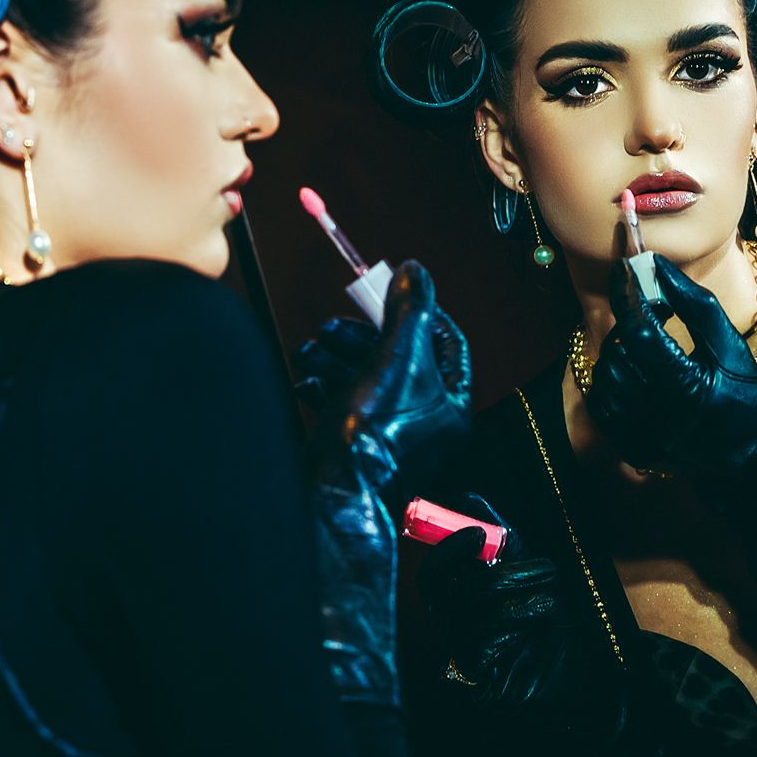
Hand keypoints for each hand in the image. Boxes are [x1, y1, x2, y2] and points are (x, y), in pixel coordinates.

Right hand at [294, 261, 473, 509]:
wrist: (337, 485)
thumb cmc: (376, 429)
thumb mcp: (399, 354)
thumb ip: (410, 309)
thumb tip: (416, 272)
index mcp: (449, 404)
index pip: (447, 344)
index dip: (420, 313)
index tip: (392, 296)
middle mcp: (423, 421)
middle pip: (395, 357)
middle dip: (359, 336)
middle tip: (333, 327)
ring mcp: (386, 432)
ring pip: (363, 377)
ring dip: (333, 357)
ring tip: (311, 350)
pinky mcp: (354, 441)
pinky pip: (342, 403)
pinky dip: (323, 387)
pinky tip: (307, 381)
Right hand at [413, 495, 629, 733]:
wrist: (576, 676)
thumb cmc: (547, 625)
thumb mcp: (527, 574)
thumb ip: (500, 538)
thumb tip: (469, 497)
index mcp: (457, 606)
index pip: (430, 578)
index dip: (448, 550)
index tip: (481, 532)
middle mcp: (452, 632)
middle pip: (447, 592)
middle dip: (498, 570)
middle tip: (535, 565)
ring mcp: (461, 658)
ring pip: (475, 608)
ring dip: (521, 589)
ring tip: (550, 590)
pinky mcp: (477, 679)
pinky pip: (486, 637)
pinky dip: (523, 615)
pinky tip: (544, 615)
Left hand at [584, 252, 756, 507]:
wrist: (755, 464)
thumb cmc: (750, 401)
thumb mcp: (732, 348)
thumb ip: (695, 306)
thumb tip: (658, 268)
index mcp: (692, 389)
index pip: (642, 335)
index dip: (629, 298)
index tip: (625, 271)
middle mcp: (662, 417)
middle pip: (619, 357)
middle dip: (627, 325)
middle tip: (647, 310)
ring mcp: (644, 436)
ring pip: (605, 382)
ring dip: (617, 353)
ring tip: (644, 342)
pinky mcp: (633, 447)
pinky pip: (601, 408)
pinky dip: (608, 382)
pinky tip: (631, 370)